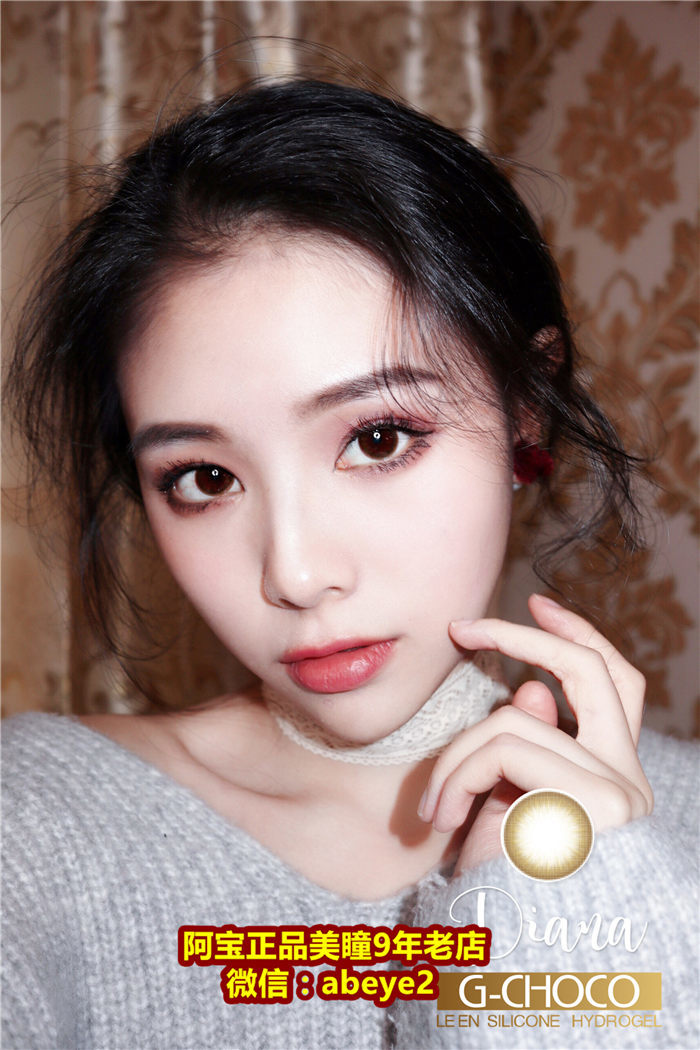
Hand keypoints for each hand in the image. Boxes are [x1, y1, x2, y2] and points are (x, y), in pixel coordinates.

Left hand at [418, 593, 652, 873]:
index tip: (534, 603)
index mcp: (613, 778)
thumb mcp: (509, 811)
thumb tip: (531, 690)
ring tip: (434, 808)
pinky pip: (502, 748)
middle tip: (462, 627)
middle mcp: (629, 782)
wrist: (519, 962)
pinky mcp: (595, 803)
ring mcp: (618, 792)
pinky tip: (443, 817)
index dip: (579, 636)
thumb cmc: (508, 894)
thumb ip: (526, 749)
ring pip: (514, 722)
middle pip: (594, 672)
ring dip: (456, 758)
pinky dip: (458, 772)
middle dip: (524, 635)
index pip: (616, 684)